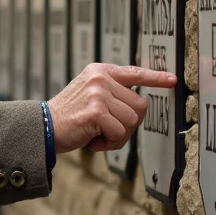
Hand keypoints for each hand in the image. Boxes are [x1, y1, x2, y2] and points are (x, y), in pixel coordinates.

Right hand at [47, 64, 176, 153]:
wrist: (43, 128)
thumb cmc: (69, 116)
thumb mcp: (89, 94)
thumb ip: (111, 92)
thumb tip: (139, 104)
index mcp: (100, 71)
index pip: (134, 72)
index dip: (155, 78)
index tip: (172, 79)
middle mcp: (100, 78)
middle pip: (140, 105)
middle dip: (128, 124)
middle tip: (106, 129)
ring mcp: (98, 93)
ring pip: (132, 120)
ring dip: (118, 135)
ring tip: (97, 134)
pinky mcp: (96, 111)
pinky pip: (120, 132)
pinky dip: (109, 143)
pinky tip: (92, 140)